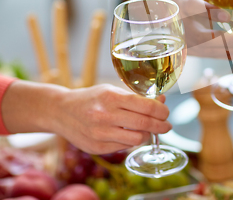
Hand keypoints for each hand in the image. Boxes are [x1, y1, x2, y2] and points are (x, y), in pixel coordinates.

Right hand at [53, 84, 171, 153]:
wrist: (61, 111)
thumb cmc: (91, 98)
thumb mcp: (112, 90)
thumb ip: (136, 97)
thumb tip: (162, 101)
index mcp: (111, 98)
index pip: (146, 106)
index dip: (161, 110)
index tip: (166, 112)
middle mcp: (105, 116)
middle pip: (145, 124)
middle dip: (161, 126)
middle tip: (166, 126)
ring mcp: (100, 134)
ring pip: (137, 139)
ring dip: (148, 135)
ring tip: (148, 130)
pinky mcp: (97, 148)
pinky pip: (124, 146)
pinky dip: (132, 140)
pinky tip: (130, 134)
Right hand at [127, 0, 232, 58]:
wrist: (172, 7)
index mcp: (182, 0)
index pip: (192, 6)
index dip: (209, 12)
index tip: (227, 17)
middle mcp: (181, 22)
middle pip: (203, 36)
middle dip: (228, 40)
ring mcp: (184, 39)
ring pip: (208, 48)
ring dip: (232, 49)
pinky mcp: (190, 50)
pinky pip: (209, 54)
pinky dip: (228, 54)